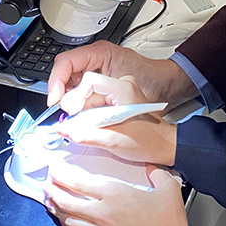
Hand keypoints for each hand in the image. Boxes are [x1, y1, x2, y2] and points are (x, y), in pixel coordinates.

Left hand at [44, 163, 188, 225]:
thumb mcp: (168, 190)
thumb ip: (157, 174)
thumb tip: (152, 168)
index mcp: (115, 194)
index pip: (79, 182)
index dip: (63, 175)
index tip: (56, 171)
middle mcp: (102, 213)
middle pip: (67, 201)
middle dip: (53, 191)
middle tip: (47, 185)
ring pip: (68, 220)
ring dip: (56, 210)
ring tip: (51, 202)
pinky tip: (66, 224)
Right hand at [47, 41, 196, 107]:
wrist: (169, 84)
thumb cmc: (154, 83)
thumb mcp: (123, 100)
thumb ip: (94, 118)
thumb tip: (67, 129)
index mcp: (101, 53)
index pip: (66, 63)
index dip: (56, 83)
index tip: (54, 101)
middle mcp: (97, 57)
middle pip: (66, 72)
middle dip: (63, 94)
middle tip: (68, 112)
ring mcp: (98, 67)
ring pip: (72, 83)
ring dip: (71, 100)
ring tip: (79, 115)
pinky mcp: (100, 78)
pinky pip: (82, 90)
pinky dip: (81, 103)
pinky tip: (87, 114)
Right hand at [53, 76, 176, 165]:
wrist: (163, 145)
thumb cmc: (148, 141)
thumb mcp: (113, 141)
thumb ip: (85, 135)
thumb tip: (62, 129)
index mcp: (123, 88)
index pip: (89, 80)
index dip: (74, 95)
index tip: (69, 111)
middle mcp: (121, 84)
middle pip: (86, 87)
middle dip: (76, 106)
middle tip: (75, 124)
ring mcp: (119, 90)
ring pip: (89, 95)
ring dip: (82, 112)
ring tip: (86, 128)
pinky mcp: (117, 97)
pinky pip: (95, 100)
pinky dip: (89, 113)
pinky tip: (92, 126)